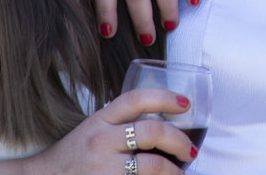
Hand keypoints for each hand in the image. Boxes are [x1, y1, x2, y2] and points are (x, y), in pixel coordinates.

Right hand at [31, 87, 196, 173]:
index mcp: (100, 120)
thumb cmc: (74, 156)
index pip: (137, 99)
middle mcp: (101, 140)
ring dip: (174, 171)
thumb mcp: (93, 129)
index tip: (186, 104)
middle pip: (152, 132)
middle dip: (179, 141)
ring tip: (181, 173)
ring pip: (151, 165)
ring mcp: (103, 167)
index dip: (165, 97)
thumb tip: (164, 122)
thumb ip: (121, 123)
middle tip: (190, 150)